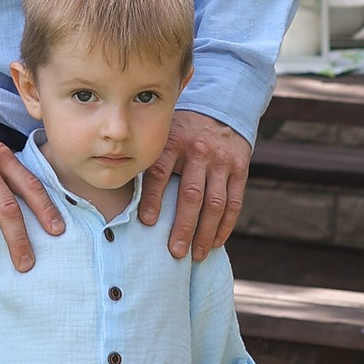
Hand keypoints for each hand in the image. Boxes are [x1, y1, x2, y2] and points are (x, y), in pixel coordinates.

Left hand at [136, 104, 250, 259]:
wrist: (220, 109)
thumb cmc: (181, 131)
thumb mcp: (163, 136)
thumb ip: (150, 160)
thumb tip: (123, 192)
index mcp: (173, 142)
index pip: (160, 173)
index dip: (152, 198)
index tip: (146, 222)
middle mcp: (199, 151)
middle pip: (191, 195)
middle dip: (183, 227)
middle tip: (175, 252)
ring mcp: (222, 161)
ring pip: (215, 204)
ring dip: (205, 233)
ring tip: (195, 255)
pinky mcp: (240, 169)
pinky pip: (234, 202)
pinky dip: (225, 226)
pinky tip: (214, 243)